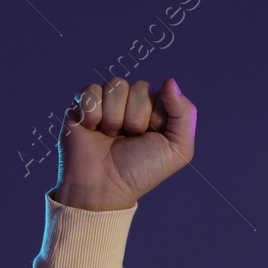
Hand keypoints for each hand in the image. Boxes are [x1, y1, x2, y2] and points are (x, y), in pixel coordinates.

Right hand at [53, 76, 195, 210]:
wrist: (104, 187)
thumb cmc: (141, 171)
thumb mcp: (178, 149)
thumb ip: (185, 114)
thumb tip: (170, 81)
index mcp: (155, 112)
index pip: (161, 93)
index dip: (156, 117)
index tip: (150, 138)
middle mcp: (131, 105)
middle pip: (139, 87)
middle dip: (135, 118)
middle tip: (128, 140)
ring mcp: (107, 103)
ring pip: (116, 86)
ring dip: (114, 117)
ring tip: (110, 137)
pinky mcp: (82, 104)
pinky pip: (91, 90)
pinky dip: (93, 114)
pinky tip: (92, 130)